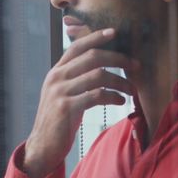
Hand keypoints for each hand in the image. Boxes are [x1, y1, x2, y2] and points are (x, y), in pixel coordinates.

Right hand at [21, 28, 137, 177]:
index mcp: (56, 72)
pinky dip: (113, 96)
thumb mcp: (62, 95)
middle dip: (118, 58)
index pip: (76, 46)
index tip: (114, 32)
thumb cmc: (57, 121)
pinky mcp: (66, 108)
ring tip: (132, 89)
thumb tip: (98, 68)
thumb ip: (74, 80)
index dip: (95, 37)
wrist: (42, 146)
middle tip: (135, 65)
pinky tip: (121, 101)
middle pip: (92, 57)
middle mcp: (56, 78)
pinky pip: (96, 95)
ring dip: (120, 81)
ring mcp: (60, 92)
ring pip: (98, 75)